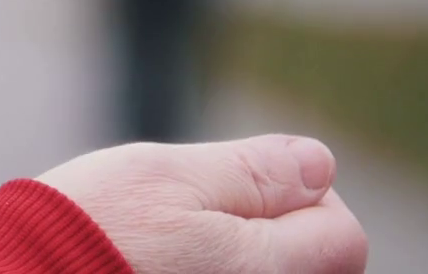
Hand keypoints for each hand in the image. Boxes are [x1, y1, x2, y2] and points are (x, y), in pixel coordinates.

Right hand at [38, 135, 367, 273]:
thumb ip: (251, 170)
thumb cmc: (85, 234)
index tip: (226, 189)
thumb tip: (319, 164)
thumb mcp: (164, 175)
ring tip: (160, 253)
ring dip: (230, 262)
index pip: (342, 234)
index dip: (294, 196)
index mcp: (269, 272)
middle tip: (186, 219)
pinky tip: (146, 273)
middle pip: (309, 269)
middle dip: (264, 235)